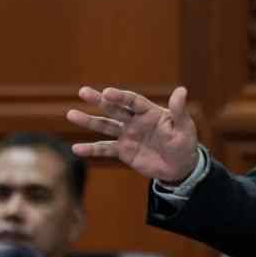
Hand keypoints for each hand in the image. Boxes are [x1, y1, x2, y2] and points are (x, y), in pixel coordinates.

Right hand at [66, 85, 198, 182]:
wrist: (180, 167)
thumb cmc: (184, 143)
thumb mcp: (184, 127)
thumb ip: (179, 110)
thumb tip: (181, 90)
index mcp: (150, 112)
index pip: (132, 101)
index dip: (120, 97)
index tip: (107, 92)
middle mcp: (135, 121)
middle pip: (114, 108)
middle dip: (99, 100)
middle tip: (83, 91)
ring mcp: (127, 135)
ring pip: (105, 126)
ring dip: (89, 121)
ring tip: (71, 114)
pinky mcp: (123, 151)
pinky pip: (105, 149)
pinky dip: (91, 149)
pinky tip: (76, 149)